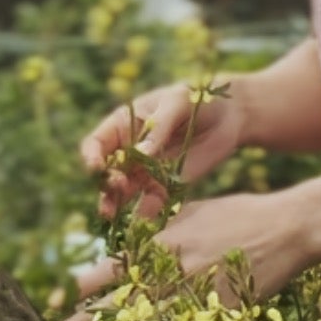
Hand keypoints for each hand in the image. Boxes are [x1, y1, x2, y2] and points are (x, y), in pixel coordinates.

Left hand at [52, 189, 311, 320]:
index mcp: (164, 243)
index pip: (115, 268)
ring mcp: (197, 296)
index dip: (87, 285)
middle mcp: (174, 272)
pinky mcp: (219, 314)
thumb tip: (132, 246)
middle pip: (123, 302)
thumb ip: (160, 230)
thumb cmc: (238, 213)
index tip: (63, 297)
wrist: (285, 229)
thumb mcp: (192, 212)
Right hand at [78, 76, 248, 221]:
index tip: (96, 167)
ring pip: (123, 193)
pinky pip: (151, 202)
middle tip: (118, 186)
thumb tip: (140, 153)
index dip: (91, 157)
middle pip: (106, 173)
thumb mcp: (176, 104)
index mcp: (123, 126)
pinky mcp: (166, 186)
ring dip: (115, 204)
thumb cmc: (196, 98)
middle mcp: (129, 152)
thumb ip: (159, 128)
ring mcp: (146, 171)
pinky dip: (146, 213)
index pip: (96, 145)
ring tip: (112, 215)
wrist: (229, 114)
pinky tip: (144, 222)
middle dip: (106, 183)